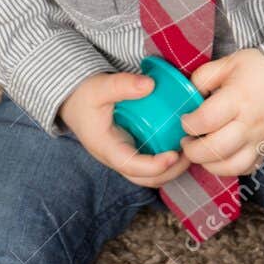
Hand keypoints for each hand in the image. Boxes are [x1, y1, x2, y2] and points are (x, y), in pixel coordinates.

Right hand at [57, 71, 193, 187]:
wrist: (73, 100)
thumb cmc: (84, 96)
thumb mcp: (99, 87)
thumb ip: (122, 85)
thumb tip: (150, 84)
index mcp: (106, 148)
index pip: (131, 166)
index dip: (154, 166)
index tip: (174, 154)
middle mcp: (116, 158)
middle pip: (145, 179)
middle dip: (170, 172)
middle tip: (190, 153)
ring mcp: (124, 156)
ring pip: (150, 176)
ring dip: (171, 169)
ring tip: (188, 149)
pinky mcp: (131, 151)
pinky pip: (151, 164)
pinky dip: (168, 161)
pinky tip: (180, 144)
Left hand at [178, 49, 263, 176]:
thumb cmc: (261, 69)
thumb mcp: (230, 62)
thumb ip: (204, 77)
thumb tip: (187, 95)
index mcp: (237, 99)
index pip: (206, 120)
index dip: (188, 124)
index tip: (185, 119)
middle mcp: (249, 123)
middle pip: (215, 149)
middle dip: (193, 150)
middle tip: (186, 141)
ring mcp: (259, 140)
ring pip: (230, 166)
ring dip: (209, 164)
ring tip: (201, 152)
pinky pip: (247, 169)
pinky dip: (230, 168)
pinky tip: (220, 157)